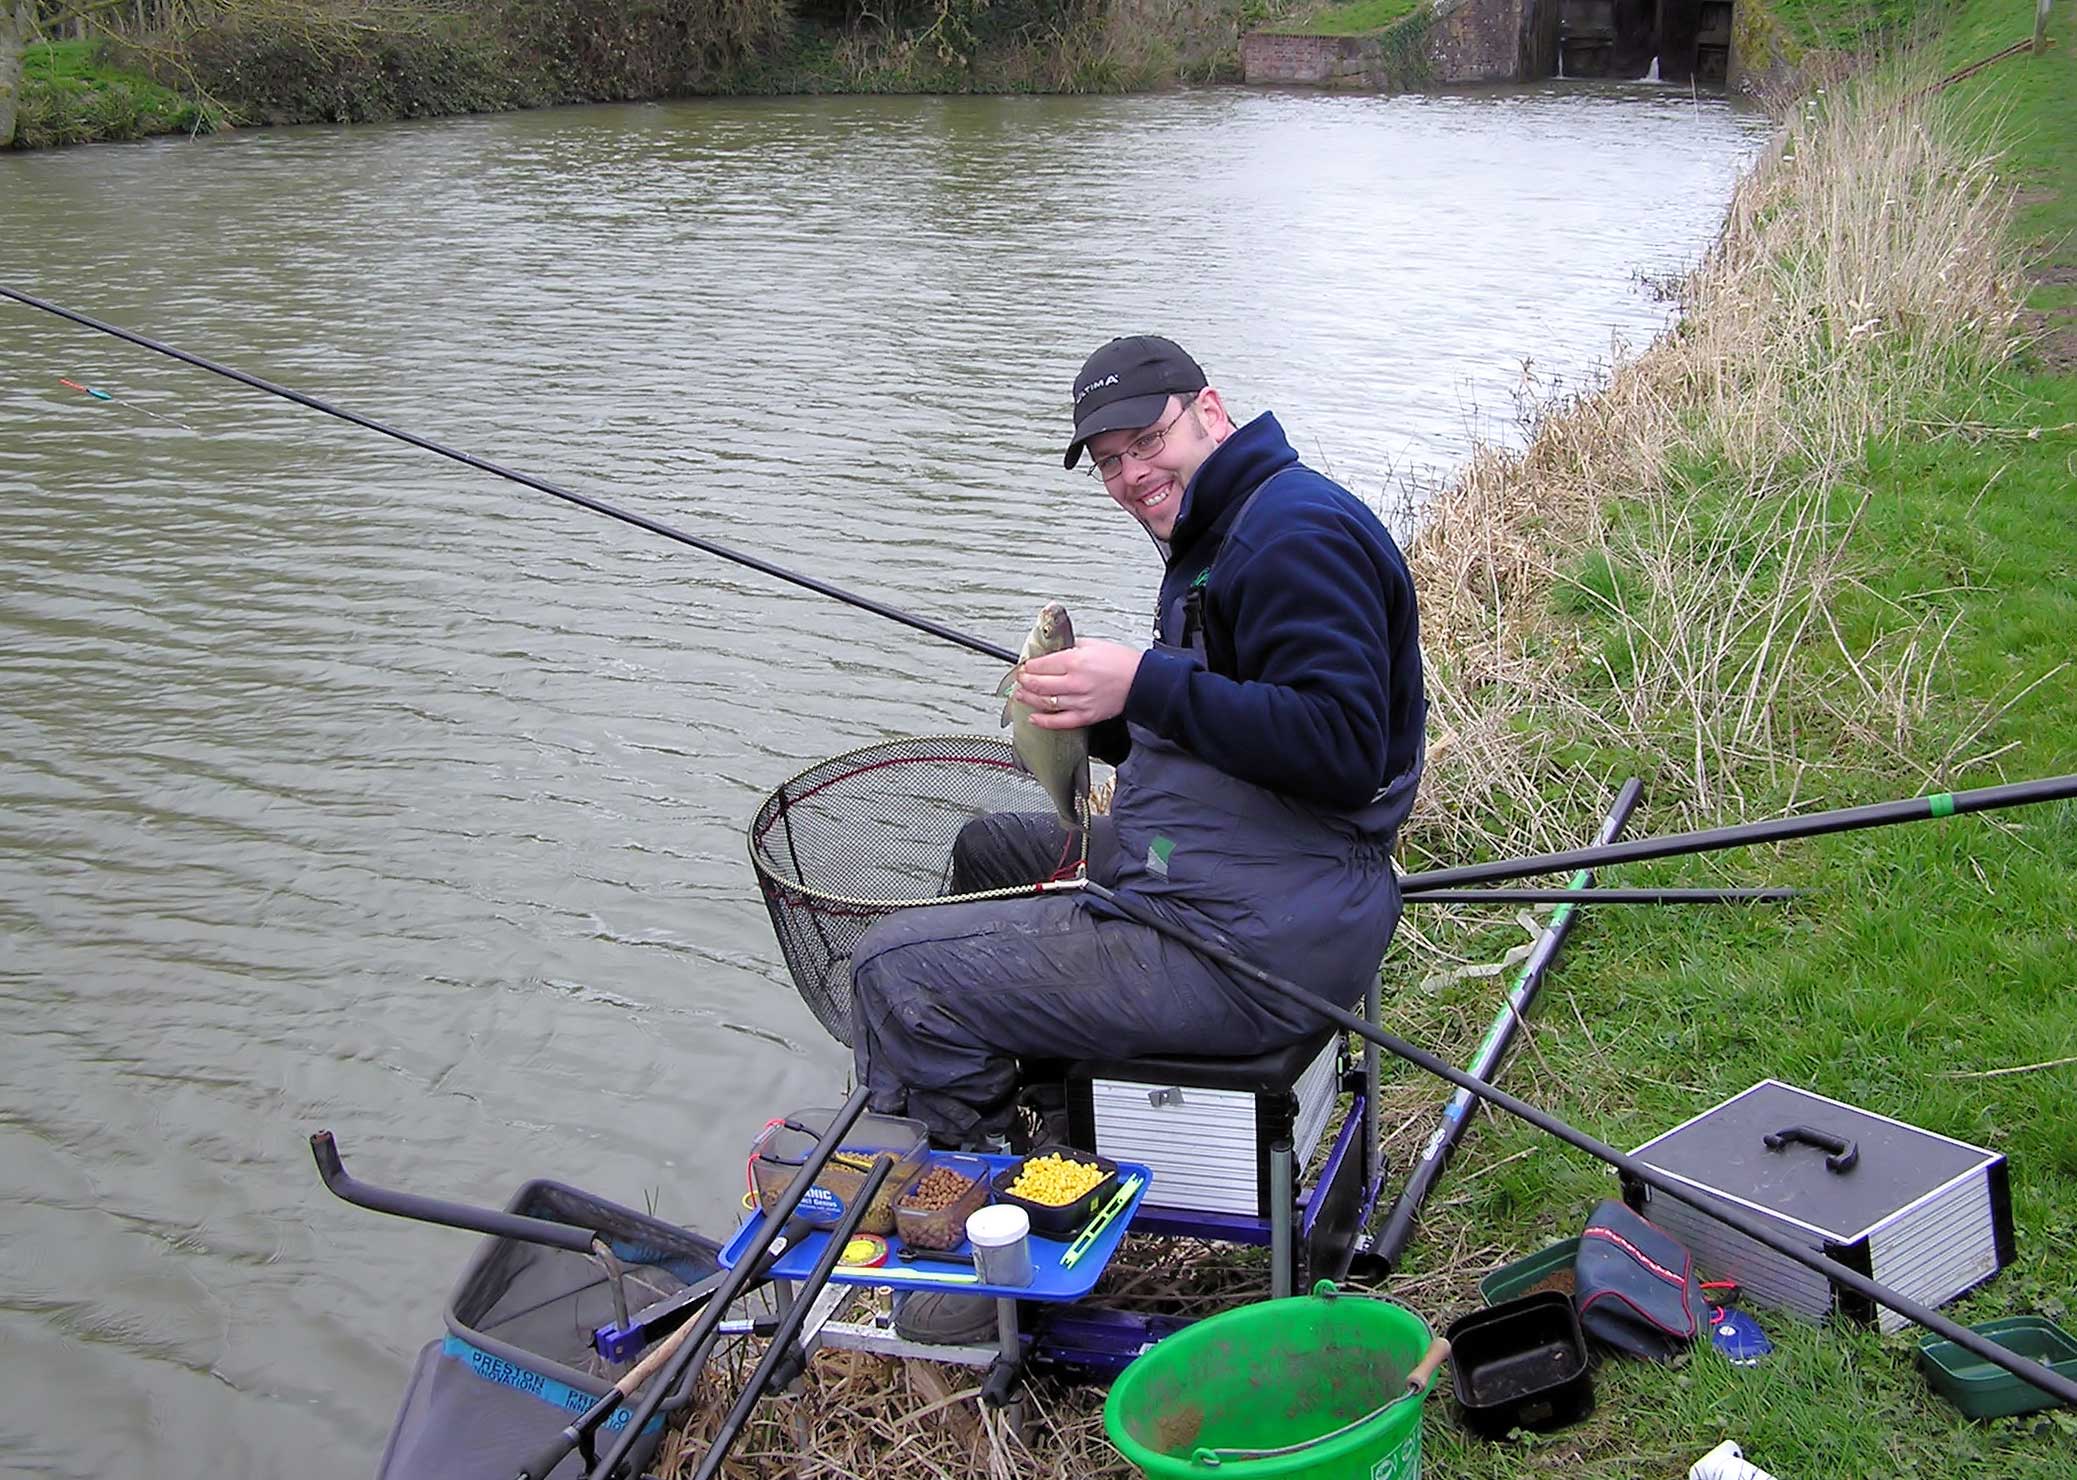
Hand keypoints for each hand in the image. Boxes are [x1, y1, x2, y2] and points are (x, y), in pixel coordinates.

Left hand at [1015, 640, 1140, 727]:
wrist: (1141, 681)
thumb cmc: (1121, 662)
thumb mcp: (1093, 644)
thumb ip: (1070, 647)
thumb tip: (1053, 650)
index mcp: (1075, 661)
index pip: (1041, 665)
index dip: (1027, 666)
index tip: (1024, 666)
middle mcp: (1075, 682)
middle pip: (1038, 684)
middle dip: (1024, 682)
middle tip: (1019, 680)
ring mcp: (1080, 701)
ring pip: (1045, 703)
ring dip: (1028, 699)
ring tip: (1020, 695)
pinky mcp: (1086, 715)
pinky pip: (1060, 722)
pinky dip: (1043, 721)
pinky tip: (1033, 718)